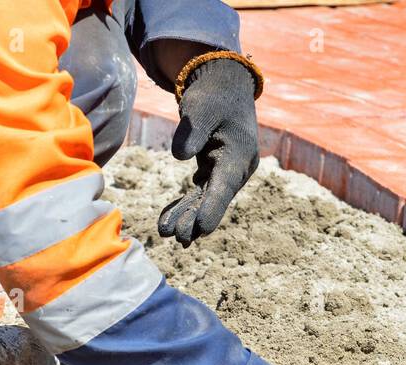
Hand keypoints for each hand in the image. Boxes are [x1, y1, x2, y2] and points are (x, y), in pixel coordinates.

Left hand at [158, 56, 259, 246]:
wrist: (223, 87)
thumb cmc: (213, 95)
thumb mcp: (201, 107)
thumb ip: (192, 130)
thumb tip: (180, 155)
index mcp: (239, 154)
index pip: (225, 186)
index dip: (213, 208)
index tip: (202, 229)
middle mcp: (237, 168)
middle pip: (215, 198)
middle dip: (196, 218)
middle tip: (178, 237)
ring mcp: (226, 172)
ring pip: (206, 199)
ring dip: (187, 217)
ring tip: (165, 233)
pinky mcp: (214, 171)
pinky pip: (200, 193)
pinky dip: (185, 206)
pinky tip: (168, 222)